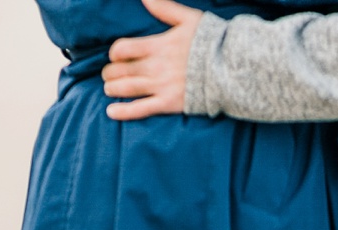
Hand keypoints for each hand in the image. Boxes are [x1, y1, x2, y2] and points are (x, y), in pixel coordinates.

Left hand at [103, 0, 201, 119]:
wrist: (229, 69)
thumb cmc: (211, 42)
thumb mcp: (188, 19)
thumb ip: (164, 8)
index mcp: (158, 45)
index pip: (124, 48)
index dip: (115, 52)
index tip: (115, 56)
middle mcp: (156, 66)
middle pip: (122, 70)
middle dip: (110, 72)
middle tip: (108, 74)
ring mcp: (161, 86)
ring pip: (127, 88)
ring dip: (113, 89)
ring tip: (108, 89)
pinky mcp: (168, 104)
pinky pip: (141, 109)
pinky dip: (124, 112)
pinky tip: (111, 112)